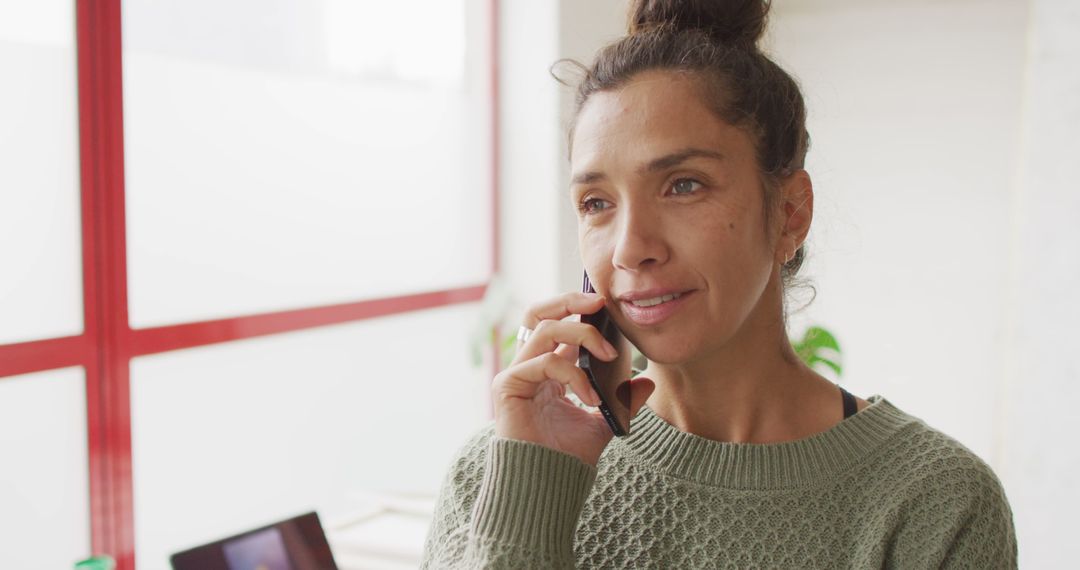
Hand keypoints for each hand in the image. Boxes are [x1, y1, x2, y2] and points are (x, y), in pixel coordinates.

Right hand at [492, 292, 654, 465]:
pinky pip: (544, 362)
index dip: (578, 308)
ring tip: (610, 356)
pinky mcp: (508, 385)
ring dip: (582, 335)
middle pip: (539, 313)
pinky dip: (574, 374)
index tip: (608, 306)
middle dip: (569, 300)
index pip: (556, 322)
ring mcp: (516, 373)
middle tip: (600, 302)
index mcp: (547, 367)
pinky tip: (591, 397)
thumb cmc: (568, 455)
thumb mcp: (604, 421)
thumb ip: (622, 399)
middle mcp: (528, 365)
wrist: (548, 484)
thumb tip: (647, 381)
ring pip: (545, 329)